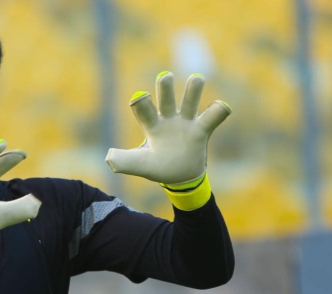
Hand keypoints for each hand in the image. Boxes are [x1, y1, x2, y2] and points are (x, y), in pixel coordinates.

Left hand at [105, 71, 230, 185]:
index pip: (145, 111)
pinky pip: (212, 117)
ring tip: (197, 79)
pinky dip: (218, 111)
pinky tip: (222, 106)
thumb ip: (125, 162)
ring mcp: (186, 123)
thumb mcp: (141, 166)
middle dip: (166, 89)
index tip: (139, 99)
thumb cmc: (158, 167)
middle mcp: (168, 119)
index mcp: (151, 125)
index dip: (142, 104)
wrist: (180, 178)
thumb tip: (109, 157)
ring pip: (190, 102)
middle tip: (165, 77)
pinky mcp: (202, 130)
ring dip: (193, 90)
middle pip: (167, 100)